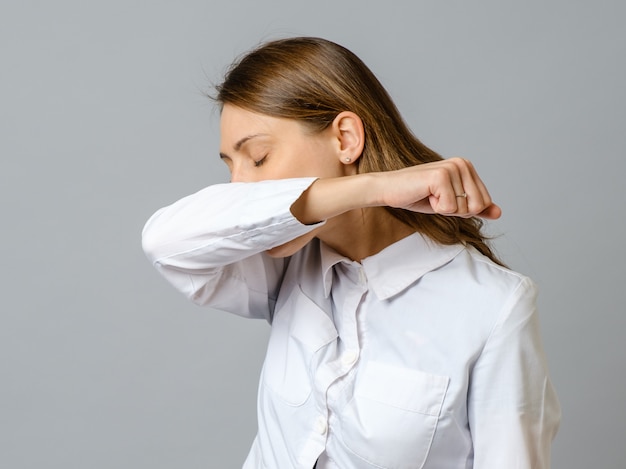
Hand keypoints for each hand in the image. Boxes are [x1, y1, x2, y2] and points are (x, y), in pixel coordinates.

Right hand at [377, 158, 500, 218]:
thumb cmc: (417, 195)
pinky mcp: (441, 176)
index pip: (484, 202)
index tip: (443, 198)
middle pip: (477, 206)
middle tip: (436, 198)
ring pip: (463, 208)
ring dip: (444, 209)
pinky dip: (435, 208)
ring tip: (429, 195)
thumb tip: (498, 213)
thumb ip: (475, 206)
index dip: (463, 209)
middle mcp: (462, 164)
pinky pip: (449, 208)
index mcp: (467, 166)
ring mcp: (452, 168)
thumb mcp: (451, 203)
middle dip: (456, 210)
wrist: (389, 189)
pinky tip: (424, 194)